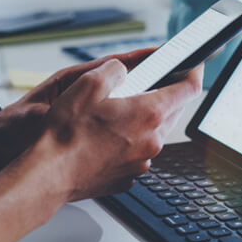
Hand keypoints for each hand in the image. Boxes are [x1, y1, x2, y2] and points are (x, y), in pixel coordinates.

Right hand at [32, 55, 201, 200]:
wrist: (48, 174)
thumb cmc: (65, 134)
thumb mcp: (87, 84)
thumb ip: (115, 69)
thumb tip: (123, 70)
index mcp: (148, 113)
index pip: (188, 89)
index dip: (194, 72)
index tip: (193, 66)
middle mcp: (151, 140)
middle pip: (173, 111)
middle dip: (166, 95)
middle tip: (149, 85)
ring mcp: (141, 161)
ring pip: (155, 133)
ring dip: (145, 120)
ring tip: (118, 112)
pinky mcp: (128, 176)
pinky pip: (138, 153)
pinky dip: (130, 142)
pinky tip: (107, 138)